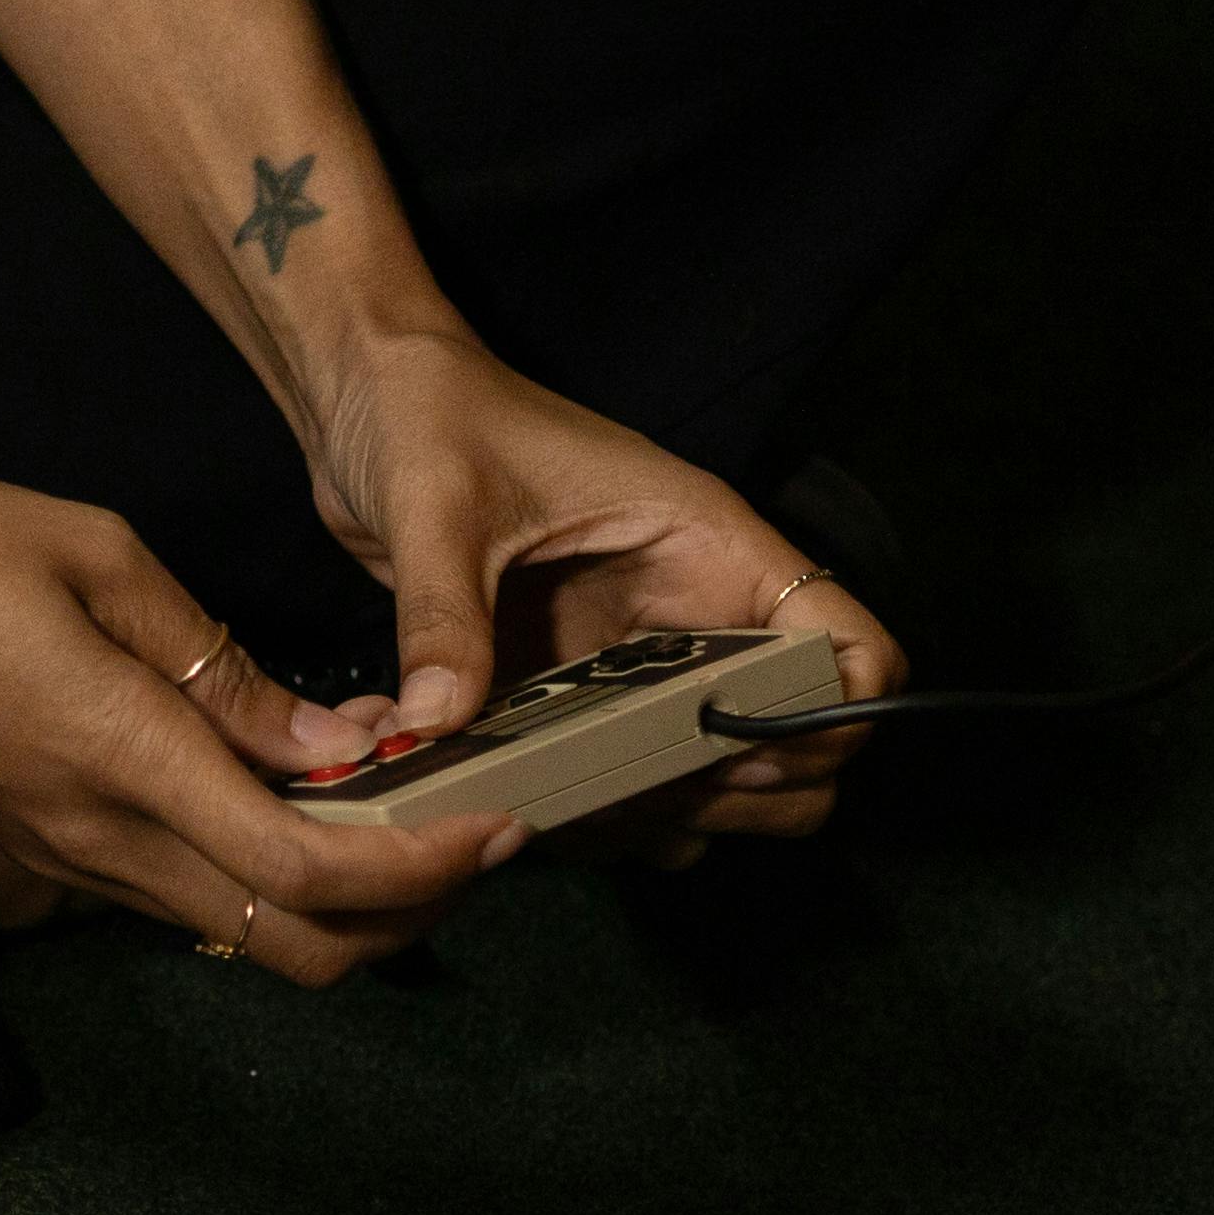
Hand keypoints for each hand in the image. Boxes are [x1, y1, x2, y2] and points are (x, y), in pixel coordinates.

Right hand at [0, 434, 520, 978]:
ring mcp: (63, 857)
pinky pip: (181, 899)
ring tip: (395, 805)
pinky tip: (288, 794)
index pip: (310, 868)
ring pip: (241, 938)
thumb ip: (220, 664)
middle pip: (296, 948)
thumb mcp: (98, 556)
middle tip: (470, 830)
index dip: (426, 867)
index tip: (500, 822)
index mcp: (121, 758)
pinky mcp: (39, 846)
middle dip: (409, 914)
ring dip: (339, 900)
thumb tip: (329, 740)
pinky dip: (264, 876)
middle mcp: (97, 838)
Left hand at [295, 322, 908, 840]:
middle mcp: (689, 608)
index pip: (845, 646)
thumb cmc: (427, 413)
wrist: (368, 399)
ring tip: (595, 815)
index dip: (825, 718)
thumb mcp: (436, 509)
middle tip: (659, 801)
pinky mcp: (570, 687)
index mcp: (706, 545)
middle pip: (796, 737)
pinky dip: (598, 809)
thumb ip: (444, 618)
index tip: (744, 755)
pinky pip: (618, 773)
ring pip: (711, 770)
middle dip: (751, 791)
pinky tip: (539, 808)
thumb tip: (437, 724)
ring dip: (673, 813)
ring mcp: (632, 656)